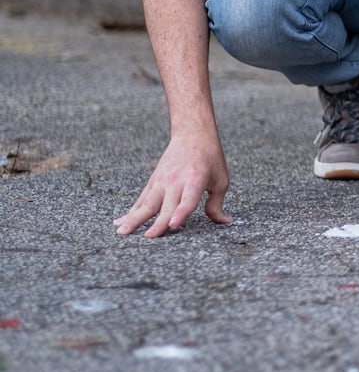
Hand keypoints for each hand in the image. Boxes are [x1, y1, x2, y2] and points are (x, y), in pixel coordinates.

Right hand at [116, 134, 231, 236]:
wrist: (193, 134)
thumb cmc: (211, 159)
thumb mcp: (221, 180)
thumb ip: (217, 204)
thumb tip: (225, 222)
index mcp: (195, 180)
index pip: (188, 200)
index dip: (181, 213)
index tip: (173, 225)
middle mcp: (176, 181)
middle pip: (166, 205)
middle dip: (157, 222)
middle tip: (148, 237)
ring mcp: (162, 181)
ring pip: (147, 203)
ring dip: (134, 218)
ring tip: (121, 232)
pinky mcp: (153, 181)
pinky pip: (141, 199)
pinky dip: (131, 211)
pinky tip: (119, 222)